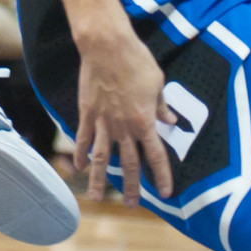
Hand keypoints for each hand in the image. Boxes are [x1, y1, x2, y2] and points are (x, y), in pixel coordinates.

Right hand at [74, 22, 175, 205]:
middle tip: (133, 205)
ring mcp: (103, 121)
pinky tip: (79, 167)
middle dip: (132, 186)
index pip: (156, 155)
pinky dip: (81, 154)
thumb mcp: (158, 82)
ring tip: (96, 198)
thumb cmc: (136, 60)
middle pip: (130, 163)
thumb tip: (171, 121)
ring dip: (100, 180)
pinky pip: (83, 138)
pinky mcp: (87, 112)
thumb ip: (162, 106)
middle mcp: (124, 127)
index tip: (166, 192)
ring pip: (102, 158)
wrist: (107, 46)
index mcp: (144, 121)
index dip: (162, 176)